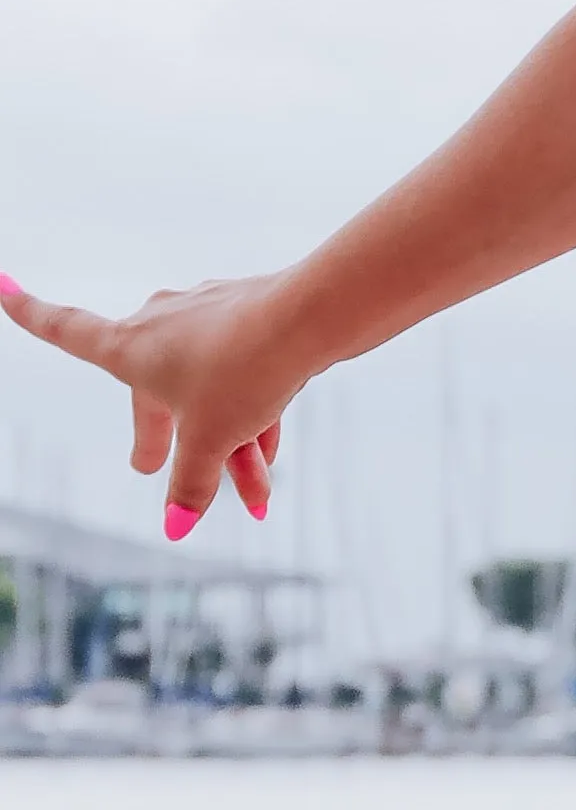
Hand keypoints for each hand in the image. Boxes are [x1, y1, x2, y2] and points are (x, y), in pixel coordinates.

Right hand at [0, 267, 307, 536]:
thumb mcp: (211, 440)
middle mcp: (158, 322)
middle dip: (163, 438)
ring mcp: (203, 314)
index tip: (2, 283)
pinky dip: (250, 412)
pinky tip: (273, 453)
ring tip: (258, 496)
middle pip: (153, 390)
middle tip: (147, 468)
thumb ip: (191, 484)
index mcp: (129, 347)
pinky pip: (238, 373)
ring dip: (228, 442)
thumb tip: (175, 525)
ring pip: (207, 389)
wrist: (310, 319)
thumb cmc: (244, 373)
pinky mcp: (246, 315)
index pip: (63, 328)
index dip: (28, 311)